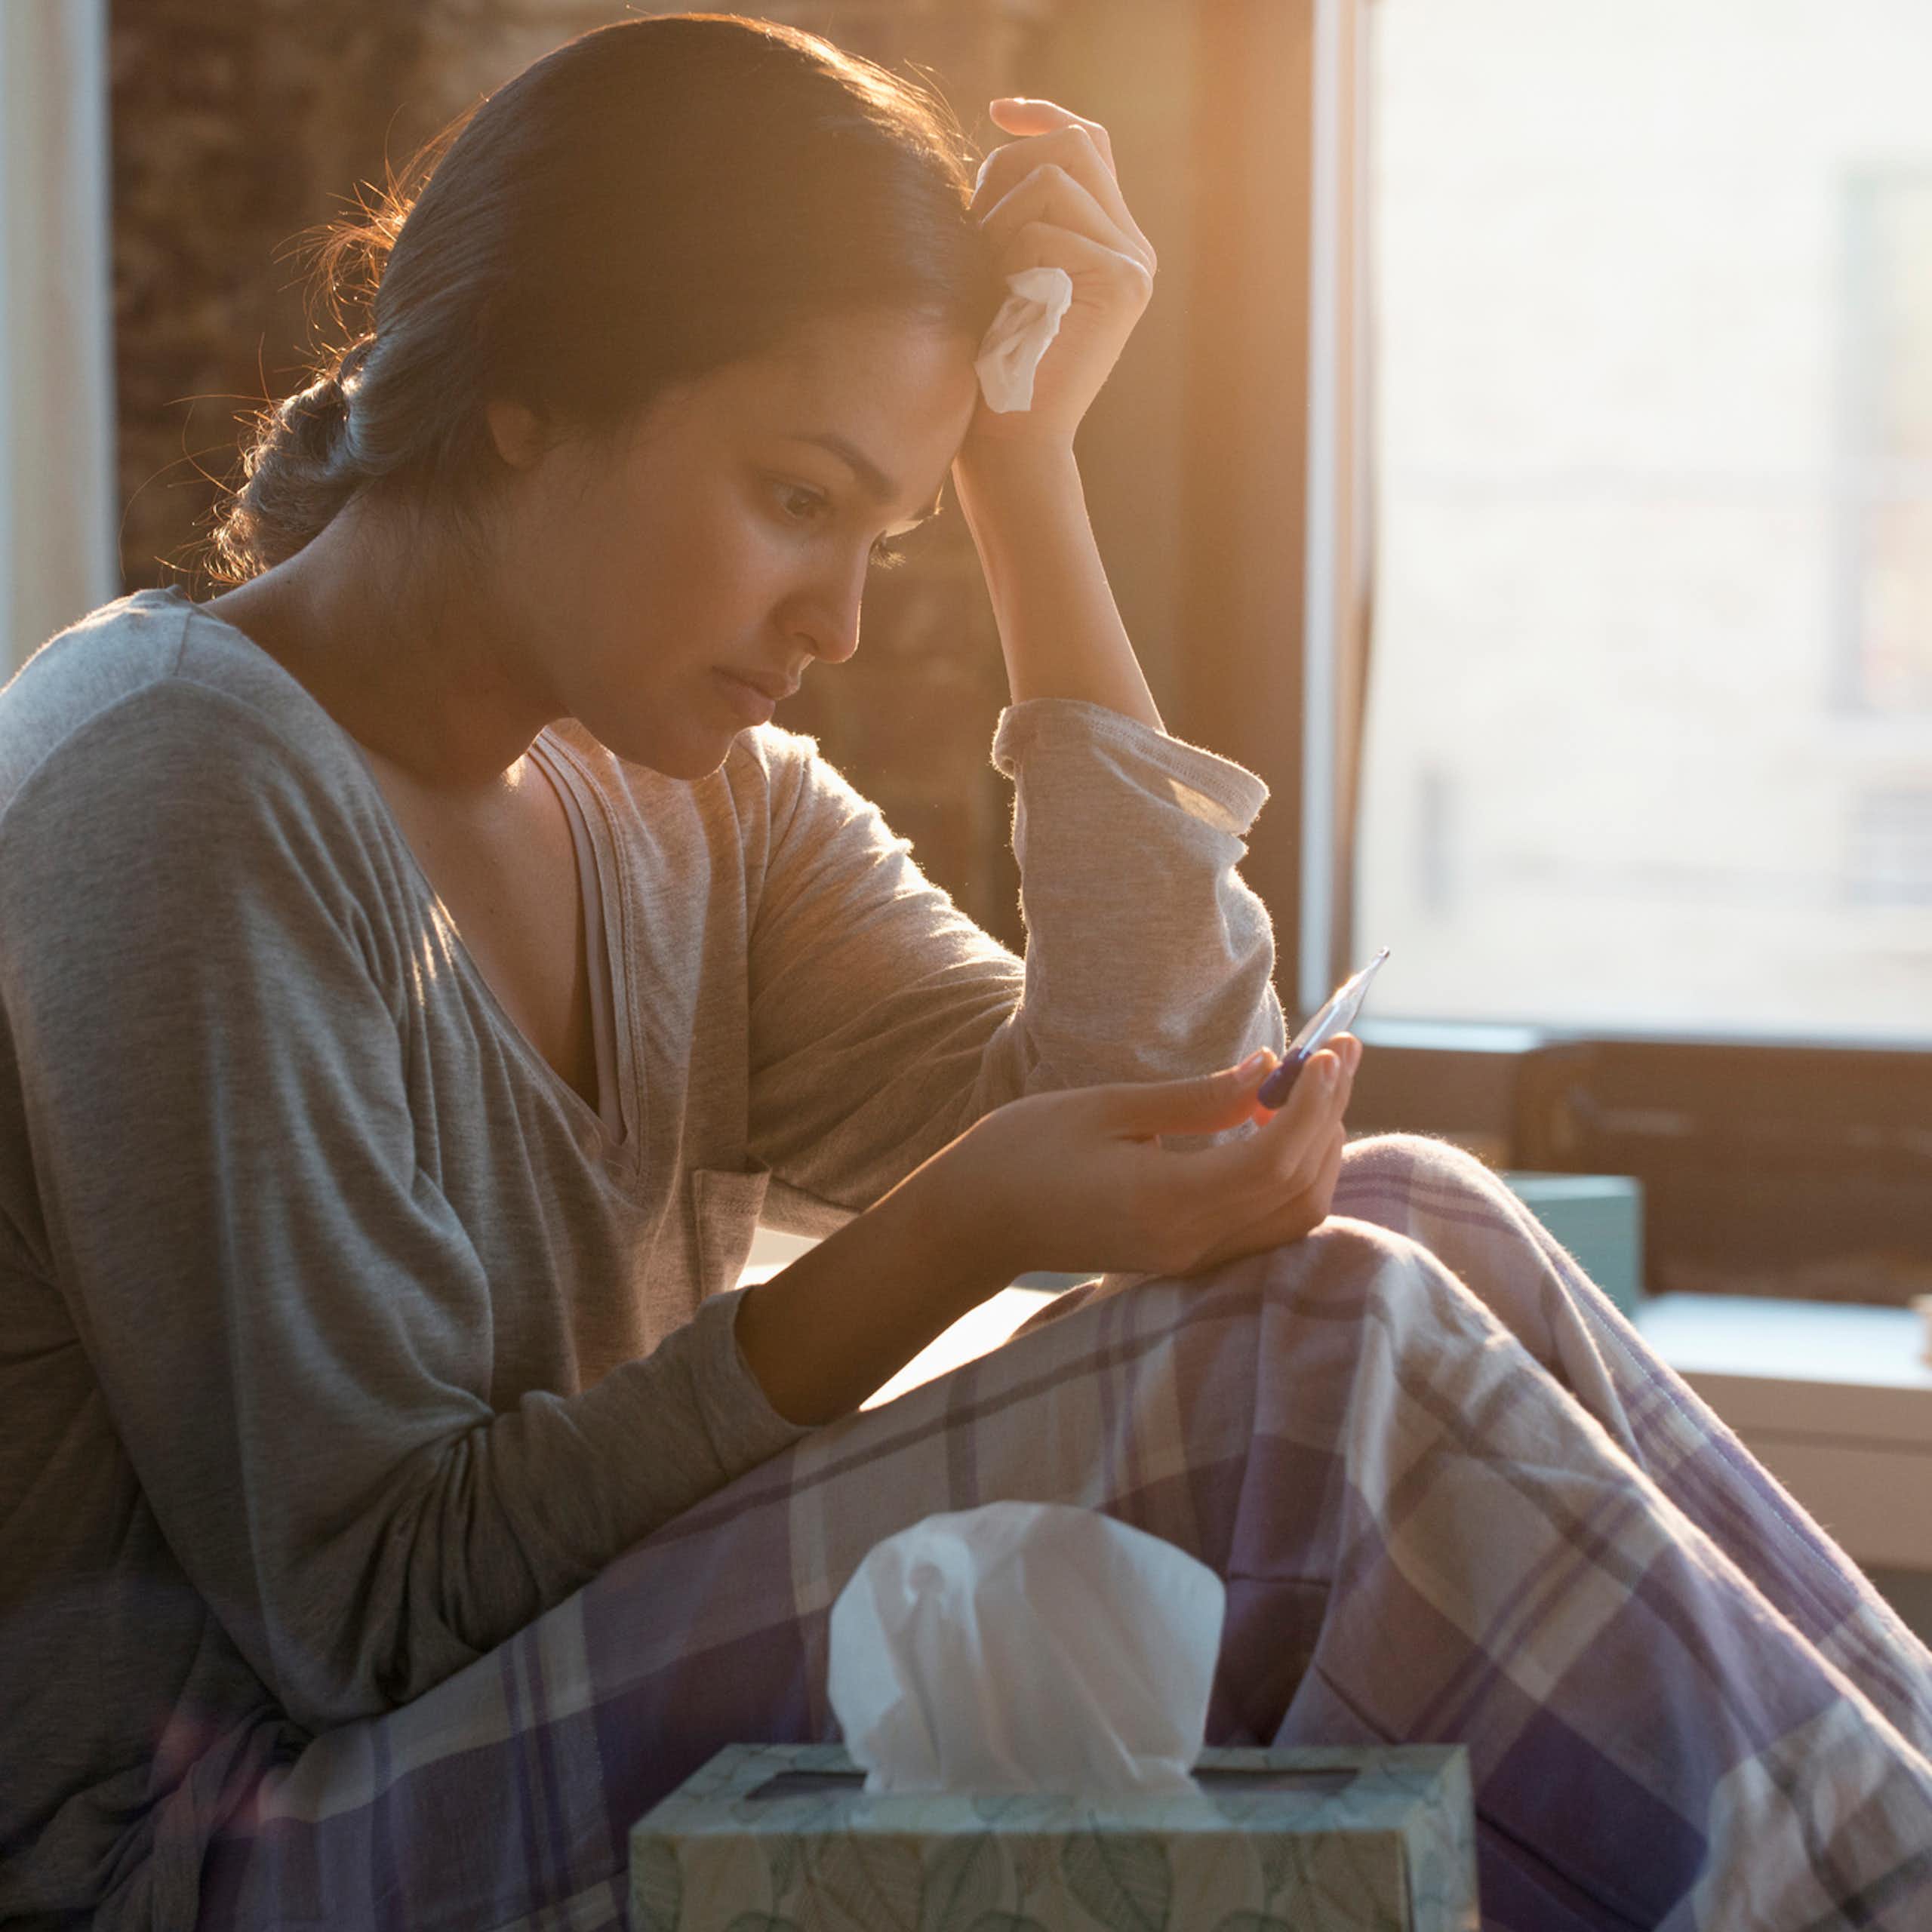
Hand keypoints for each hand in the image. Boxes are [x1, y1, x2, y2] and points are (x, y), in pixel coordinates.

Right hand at [930, 1035, 1362, 1281]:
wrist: (973, 1223)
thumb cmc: (1021, 1153)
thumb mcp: (1104, 1108)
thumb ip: (1195, 1098)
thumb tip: (1268, 1071)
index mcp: (1164, 1204)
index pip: (1274, 1160)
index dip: (1314, 1104)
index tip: (1329, 1052)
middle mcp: (1189, 1243)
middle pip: (1299, 1190)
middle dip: (1331, 1117)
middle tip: (1340, 1051)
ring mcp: (1191, 1259)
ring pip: (1294, 1215)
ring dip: (1320, 1147)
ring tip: (1319, 1083)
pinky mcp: (1187, 1258)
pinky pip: (1268, 1224)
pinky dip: (1292, 1173)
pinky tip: (1278, 1124)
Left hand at [961, 97, 1158, 452]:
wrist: (1012, 444)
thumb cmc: (991, 370)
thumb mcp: (1000, 273)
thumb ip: (1016, 213)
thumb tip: (1002, 146)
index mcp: (1111, 245)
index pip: (1090, 145)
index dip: (1044, 115)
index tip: (996, 111)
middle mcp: (1133, 250)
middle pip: (1075, 145)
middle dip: (1006, 168)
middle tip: (973, 227)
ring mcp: (1134, 265)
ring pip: (1053, 180)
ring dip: (999, 221)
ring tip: (987, 279)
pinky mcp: (1121, 282)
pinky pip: (1044, 229)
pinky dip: (1006, 260)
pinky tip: (1006, 305)